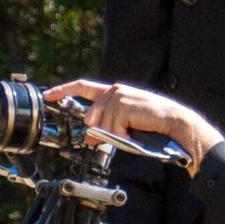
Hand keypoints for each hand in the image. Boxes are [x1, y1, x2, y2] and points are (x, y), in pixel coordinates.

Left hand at [42, 79, 224, 173]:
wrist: (175, 123)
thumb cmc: (153, 126)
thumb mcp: (124, 126)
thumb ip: (105, 126)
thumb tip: (88, 137)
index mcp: (114, 92)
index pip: (82, 87)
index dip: (63, 90)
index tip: (48, 95)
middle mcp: (114, 90)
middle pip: (90, 116)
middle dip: (99, 131)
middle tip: (118, 137)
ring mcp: (118, 96)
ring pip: (100, 124)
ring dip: (114, 135)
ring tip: (132, 133)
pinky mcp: (122, 104)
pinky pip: (110, 127)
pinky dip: (120, 135)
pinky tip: (134, 132)